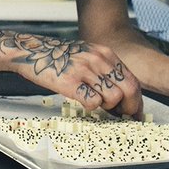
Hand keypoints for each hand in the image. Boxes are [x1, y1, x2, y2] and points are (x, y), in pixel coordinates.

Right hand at [11, 34, 143, 118]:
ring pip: (113, 97)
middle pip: (129, 89)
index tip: (135, 112)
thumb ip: (104, 68)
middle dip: (130, 107)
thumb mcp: (87, 54)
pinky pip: (93, 102)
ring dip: (108, 107)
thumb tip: (121, 92)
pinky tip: (82, 101)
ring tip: (97, 103)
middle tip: (124, 116)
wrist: (32, 52)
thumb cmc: (59, 56)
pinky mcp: (71, 83)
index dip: (136, 100)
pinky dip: (91, 106)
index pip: (132, 80)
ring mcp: (85, 71)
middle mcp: (98, 60)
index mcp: (105, 53)